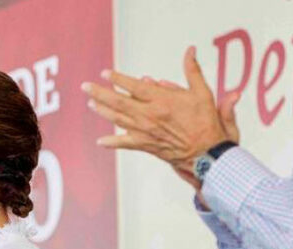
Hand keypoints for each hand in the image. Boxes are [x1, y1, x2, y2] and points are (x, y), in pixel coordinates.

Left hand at [82, 47, 231, 169]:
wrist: (207, 153)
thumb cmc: (206, 123)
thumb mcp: (203, 93)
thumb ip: (192, 71)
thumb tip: (190, 50)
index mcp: (162, 101)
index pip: (134, 87)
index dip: (117, 79)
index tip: (105, 73)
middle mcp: (149, 115)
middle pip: (118, 102)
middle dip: (99, 93)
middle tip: (85, 86)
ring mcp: (145, 131)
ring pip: (117, 119)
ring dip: (102, 111)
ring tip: (91, 103)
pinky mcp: (145, 145)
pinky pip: (124, 143)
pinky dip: (111, 142)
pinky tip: (100, 141)